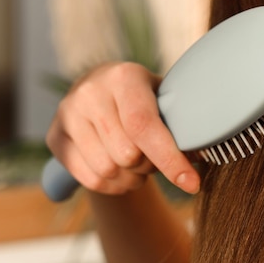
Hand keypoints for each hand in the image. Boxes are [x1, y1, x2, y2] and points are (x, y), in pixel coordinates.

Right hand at [46, 62, 199, 194]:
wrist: (99, 91)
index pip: (144, 125)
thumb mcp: (163, 99)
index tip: (191, 184)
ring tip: (136, 162)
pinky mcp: (54, 137)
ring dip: (131, 178)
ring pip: (108, 171)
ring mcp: (67, 113)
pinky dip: (113, 185)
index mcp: (123, 77)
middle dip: (149, 165)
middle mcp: (90, 92)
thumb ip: (184, 123)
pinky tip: (120, 171)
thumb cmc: (142, 99)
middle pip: (128, 155)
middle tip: (153, 156)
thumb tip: (209, 151)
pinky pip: (91, 180)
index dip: (169, 159)